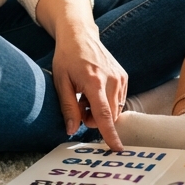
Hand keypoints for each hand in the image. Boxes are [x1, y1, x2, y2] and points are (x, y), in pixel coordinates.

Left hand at [50, 24, 127, 149]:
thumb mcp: (61, 82)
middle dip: (94, 118)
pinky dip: (107, 101)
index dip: (110, 134)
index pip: (104, 115)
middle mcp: (112, 80)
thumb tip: (71, 130)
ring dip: (101, 110)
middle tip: (80, 106)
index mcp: (95, 82)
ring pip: (115, 109)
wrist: (80, 35)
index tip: (117, 148)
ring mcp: (120, 77)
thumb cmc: (67, 57)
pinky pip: (118, 100)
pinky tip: (94, 91)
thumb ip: (67, 108)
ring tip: (85, 96)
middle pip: (109, 115)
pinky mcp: (123, 76)